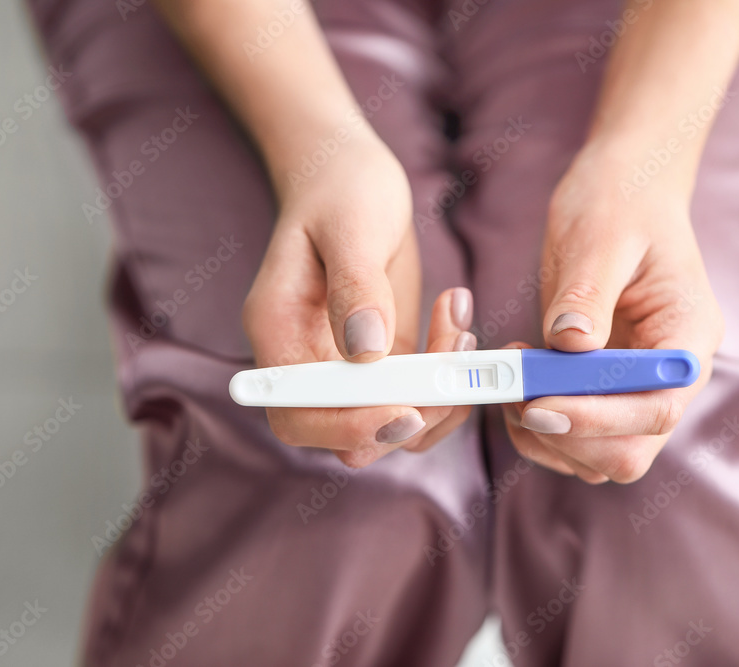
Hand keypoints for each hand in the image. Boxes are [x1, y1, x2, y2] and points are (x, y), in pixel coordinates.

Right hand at [243, 135, 475, 466]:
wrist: (349, 175)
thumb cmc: (341, 189)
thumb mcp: (349, 227)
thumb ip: (355, 287)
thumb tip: (366, 351)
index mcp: (277, 332)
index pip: (296, 414)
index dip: (348, 426)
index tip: (407, 409)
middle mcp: (305, 362)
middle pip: (346, 435)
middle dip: (410, 413)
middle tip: (455, 361)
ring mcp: (345, 367)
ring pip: (390, 425)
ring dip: (439, 395)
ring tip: (460, 327)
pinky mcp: (382, 362)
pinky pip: (416, 397)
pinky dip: (448, 377)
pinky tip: (458, 322)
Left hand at [502, 149, 724, 482]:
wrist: (622, 189)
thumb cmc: (620, 203)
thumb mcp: (601, 240)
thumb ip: (587, 295)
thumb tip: (569, 344)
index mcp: (688, 337)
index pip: (658, 407)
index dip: (599, 419)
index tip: (540, 406)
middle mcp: (668, 374)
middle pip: (632, 449)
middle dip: (570, 437)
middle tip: (517, 400)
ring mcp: (636, 385)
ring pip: (600, 455)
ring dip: (548, 438)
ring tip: (509, 384)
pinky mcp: (601, 386)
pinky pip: (575, 435)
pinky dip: (538, 427)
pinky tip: (514, 383)